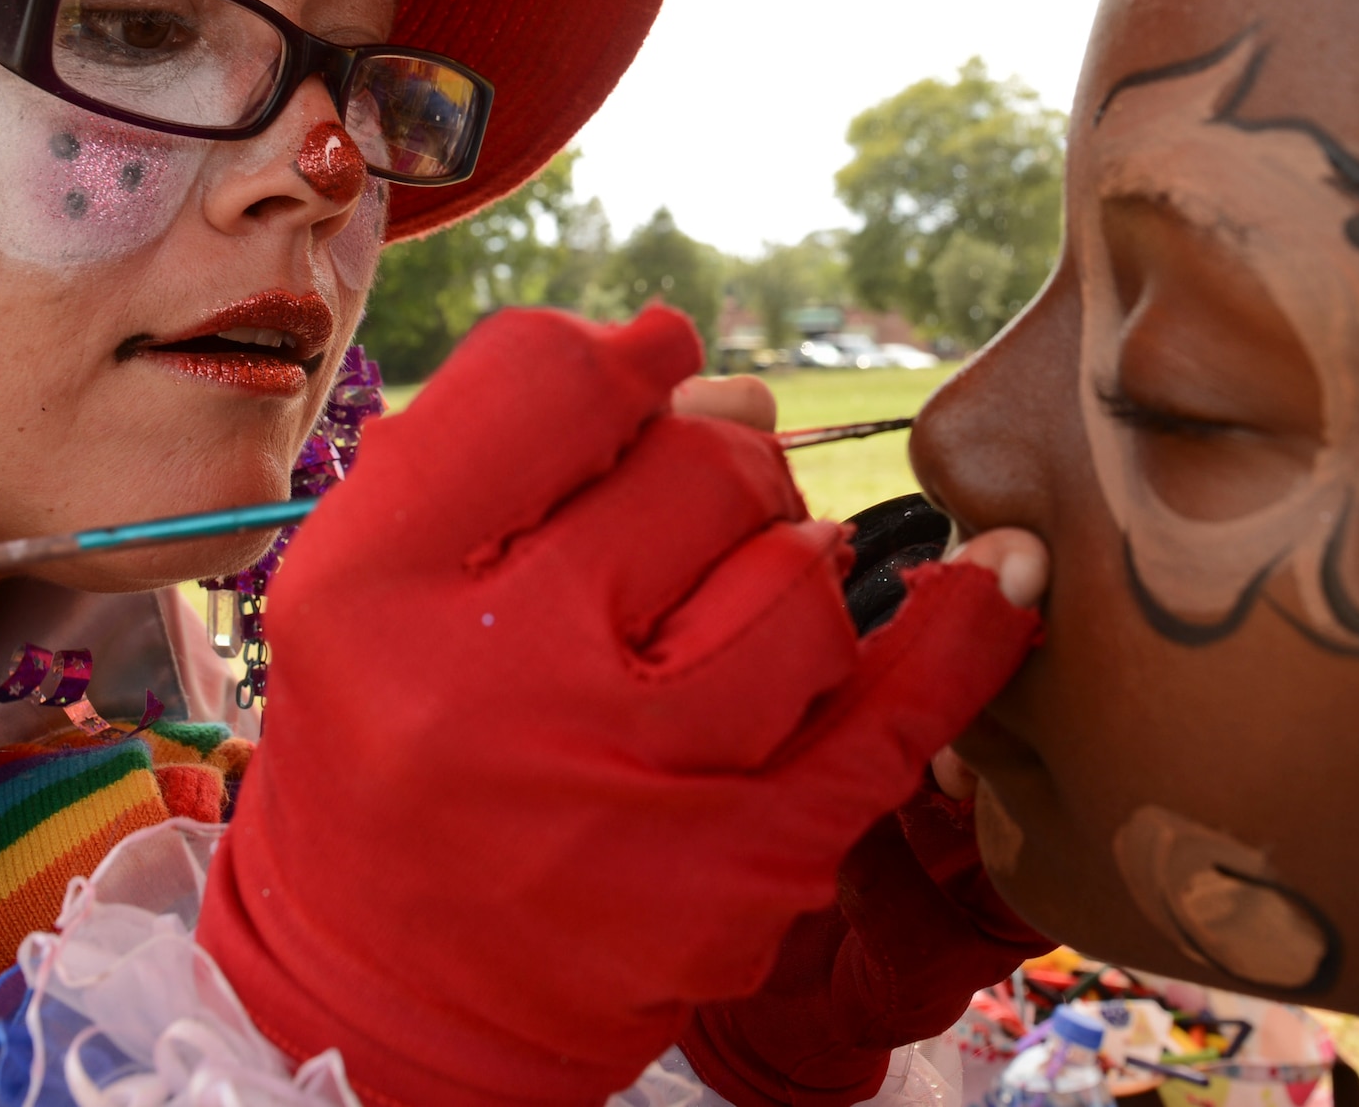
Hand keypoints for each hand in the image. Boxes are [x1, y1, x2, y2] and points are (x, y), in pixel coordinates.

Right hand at [202, 307, 1037, 1105]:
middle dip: (716, 455)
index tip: (650, 370)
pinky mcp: (737, 868)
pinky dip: (959, 635)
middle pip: (693, 464)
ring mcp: (627, 780)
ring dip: (793, 549)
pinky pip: (893, 718)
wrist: (385, 1001)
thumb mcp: (359, 582)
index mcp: (369, 583)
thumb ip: (489, 451)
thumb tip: (696, 361)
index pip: (542, 381)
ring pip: (798, 574)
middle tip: (696, 494)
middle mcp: (491, 675)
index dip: (620, 358)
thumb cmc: (380, 752)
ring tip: (747, 581)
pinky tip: (999, 577)